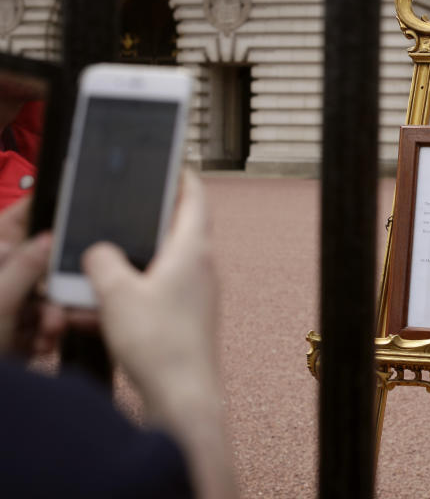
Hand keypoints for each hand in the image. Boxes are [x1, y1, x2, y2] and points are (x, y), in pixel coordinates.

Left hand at [0, 197, 65, 355]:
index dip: (36, 212)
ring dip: (53, 314)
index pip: (11, 224)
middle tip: (63, 290)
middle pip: (37, 263)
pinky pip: (44, 322)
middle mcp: (0, 281)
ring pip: (45, 295)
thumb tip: (49, 238)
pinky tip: (39, 343)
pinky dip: (46, 334)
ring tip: (48, 329)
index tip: (65, 207)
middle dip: (54, 281)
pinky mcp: (17, 332)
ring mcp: (7, 307)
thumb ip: (25, 267)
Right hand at [82, 170, 218, 412]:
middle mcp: (202, 268)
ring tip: (94, 272)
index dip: (182, 178)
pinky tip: (97, 314)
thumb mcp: (115, 293)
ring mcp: (197, 295)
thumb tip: (98, 252)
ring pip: (158, 267)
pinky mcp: (186, 319)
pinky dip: (129, 298)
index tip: (170, 166)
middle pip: (174, 232)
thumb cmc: (160, 343)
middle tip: (120, 215)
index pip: (195, 198)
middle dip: (144, 225)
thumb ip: (100, 261)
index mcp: (192, 250)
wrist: (182, 396)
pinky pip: (154, 297)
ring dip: (128, 268)